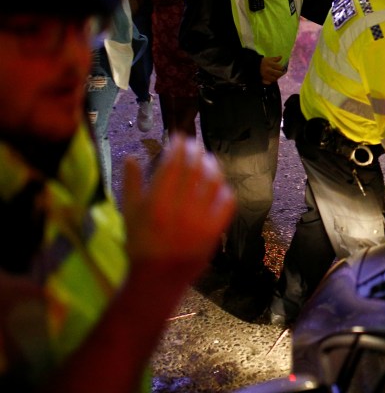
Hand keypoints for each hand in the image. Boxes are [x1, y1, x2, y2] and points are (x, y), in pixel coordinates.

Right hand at [122, 136, 234, 276]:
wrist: (159, 277)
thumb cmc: (140, 243)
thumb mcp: (128, 213)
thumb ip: (131, 183)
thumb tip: (132, 156)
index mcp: (157, 201)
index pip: (173, 163)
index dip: (177, 146)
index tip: (179, 137)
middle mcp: (181, 207)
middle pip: (194, 168)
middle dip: (195, 150)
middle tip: (193, 143)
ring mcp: (201, 218)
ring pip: (214, 180)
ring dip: (211, 165)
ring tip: (206, 159)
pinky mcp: (216, 229)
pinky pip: (227, 201)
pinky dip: (223, 188)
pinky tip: (218, 184)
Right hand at [260, 55, 285, 84]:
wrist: (255, 66)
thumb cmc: (264, 62)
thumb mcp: (269, 59)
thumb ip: (275, 58)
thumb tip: (281, 57)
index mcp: (269, 64)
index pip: (279, 67)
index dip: (282, 68)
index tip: (282, 68)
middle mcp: (268, 70)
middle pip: (278, 74)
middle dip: (281, 73)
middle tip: (282, 72)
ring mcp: (265, 75)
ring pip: (275, 79)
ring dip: (277, 77)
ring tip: (278, 75)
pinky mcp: (263, 79)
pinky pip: (270, 82)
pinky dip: (272, 80)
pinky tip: (273, 78)